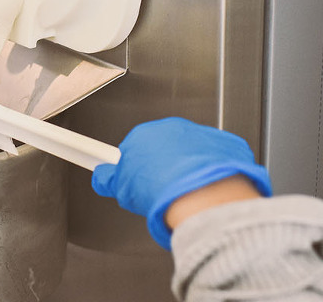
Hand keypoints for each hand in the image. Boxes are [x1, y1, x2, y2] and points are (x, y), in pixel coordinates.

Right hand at [91, 117, 271, 249]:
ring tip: (184, 196)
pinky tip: (205, 189)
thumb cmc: (159, 188)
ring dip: (185, 169)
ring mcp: (197, 134)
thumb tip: (101, 178)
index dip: (135, 169)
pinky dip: (210, 170)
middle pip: (161, 148)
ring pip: (188, 152)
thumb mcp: (122, 189)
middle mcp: (169, 128)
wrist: (198, 193)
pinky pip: (212, 157)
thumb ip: (110, 180)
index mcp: (142, 134)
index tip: (136, 178)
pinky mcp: (222, 143)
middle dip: (160, 168)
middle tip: (160, 193)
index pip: (134, 148)